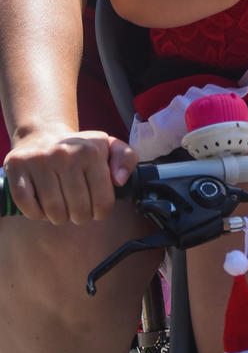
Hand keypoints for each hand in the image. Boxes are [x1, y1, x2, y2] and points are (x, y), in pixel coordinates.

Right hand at [3, 125, 137, 224]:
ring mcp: (40, 160)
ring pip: (54, 212)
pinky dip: (37, 214)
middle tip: (76, 207)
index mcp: (91, 151)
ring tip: (61, 206)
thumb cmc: (79, 149)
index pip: (103, 202)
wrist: (42, 135)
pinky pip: (29, 207)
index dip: (100, 212)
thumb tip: (119, 180)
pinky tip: (42, 204)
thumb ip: (126, 159)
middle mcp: (65, 154)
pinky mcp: (17, 168)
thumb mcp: (108, 146)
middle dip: (80, 216)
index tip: (95, 208)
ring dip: (58, 217)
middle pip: (78, 211)